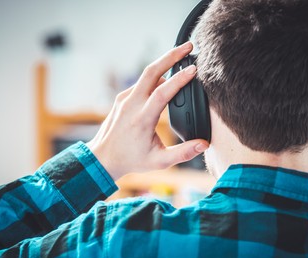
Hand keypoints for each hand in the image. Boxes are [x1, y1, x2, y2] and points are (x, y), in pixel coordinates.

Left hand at [87, 42, 208, 180]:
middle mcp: (131, 105)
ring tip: (181, 58)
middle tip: (188, 47)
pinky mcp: (122, 98)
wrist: (103, 158)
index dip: (179, 79)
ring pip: (146, 75)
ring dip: (163, 64)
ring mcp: (124, 99)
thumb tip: (204, 144)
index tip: (193, 69)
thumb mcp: (159, 161)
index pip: (162, 92)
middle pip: (151, 71)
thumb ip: (183, 153)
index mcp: (142, 119)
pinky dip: (154, 77)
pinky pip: (140, 83)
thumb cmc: (131, 160)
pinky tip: (165, 77)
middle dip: (170, 56)